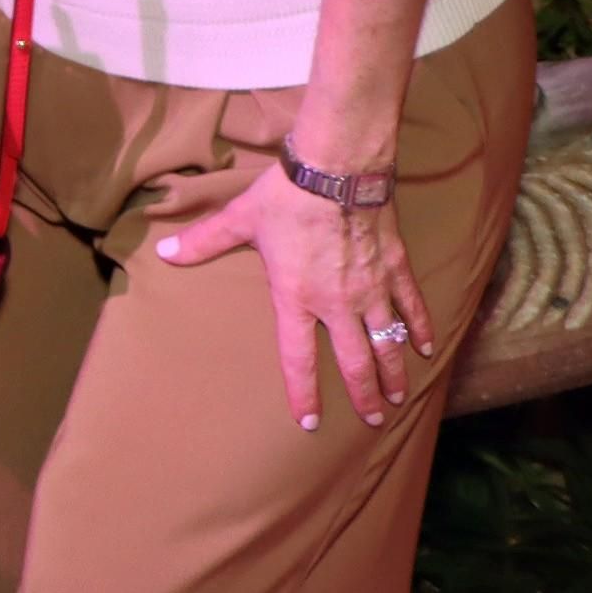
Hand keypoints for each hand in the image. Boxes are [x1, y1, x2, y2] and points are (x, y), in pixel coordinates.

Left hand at [156, 161, 435, 429]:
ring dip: (394, 372)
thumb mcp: (239, 220)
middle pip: (355, 362)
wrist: (336, 170)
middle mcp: (338, 304)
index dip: (303, 392)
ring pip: (388, 342)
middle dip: (364, 395)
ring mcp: (372, 288)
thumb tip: (163, 252)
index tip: (309, 422)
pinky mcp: (396, 268)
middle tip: (374, 420)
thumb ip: (203, 242)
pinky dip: (422, 329)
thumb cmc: (285, 197)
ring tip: (398, 397)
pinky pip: (412, 306)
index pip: (298, 358)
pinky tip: (428, 349)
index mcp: (297, 298)